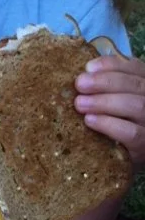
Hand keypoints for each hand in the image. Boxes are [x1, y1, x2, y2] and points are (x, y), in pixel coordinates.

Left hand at [75, 52, 144, 166]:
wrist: (133, 154)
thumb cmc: (119, 123)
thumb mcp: (116, 101)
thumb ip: (106, 86)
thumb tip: (84, 72)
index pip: (135, 68)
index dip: (112, 65)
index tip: (88, 67)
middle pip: (135, 85)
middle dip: (105, 82)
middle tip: (80, 84)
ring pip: (135, 106)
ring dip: (104, 102)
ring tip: (80, 103)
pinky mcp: (144, 145)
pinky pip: (131, 133)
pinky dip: (109, 124)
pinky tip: (90, 120)